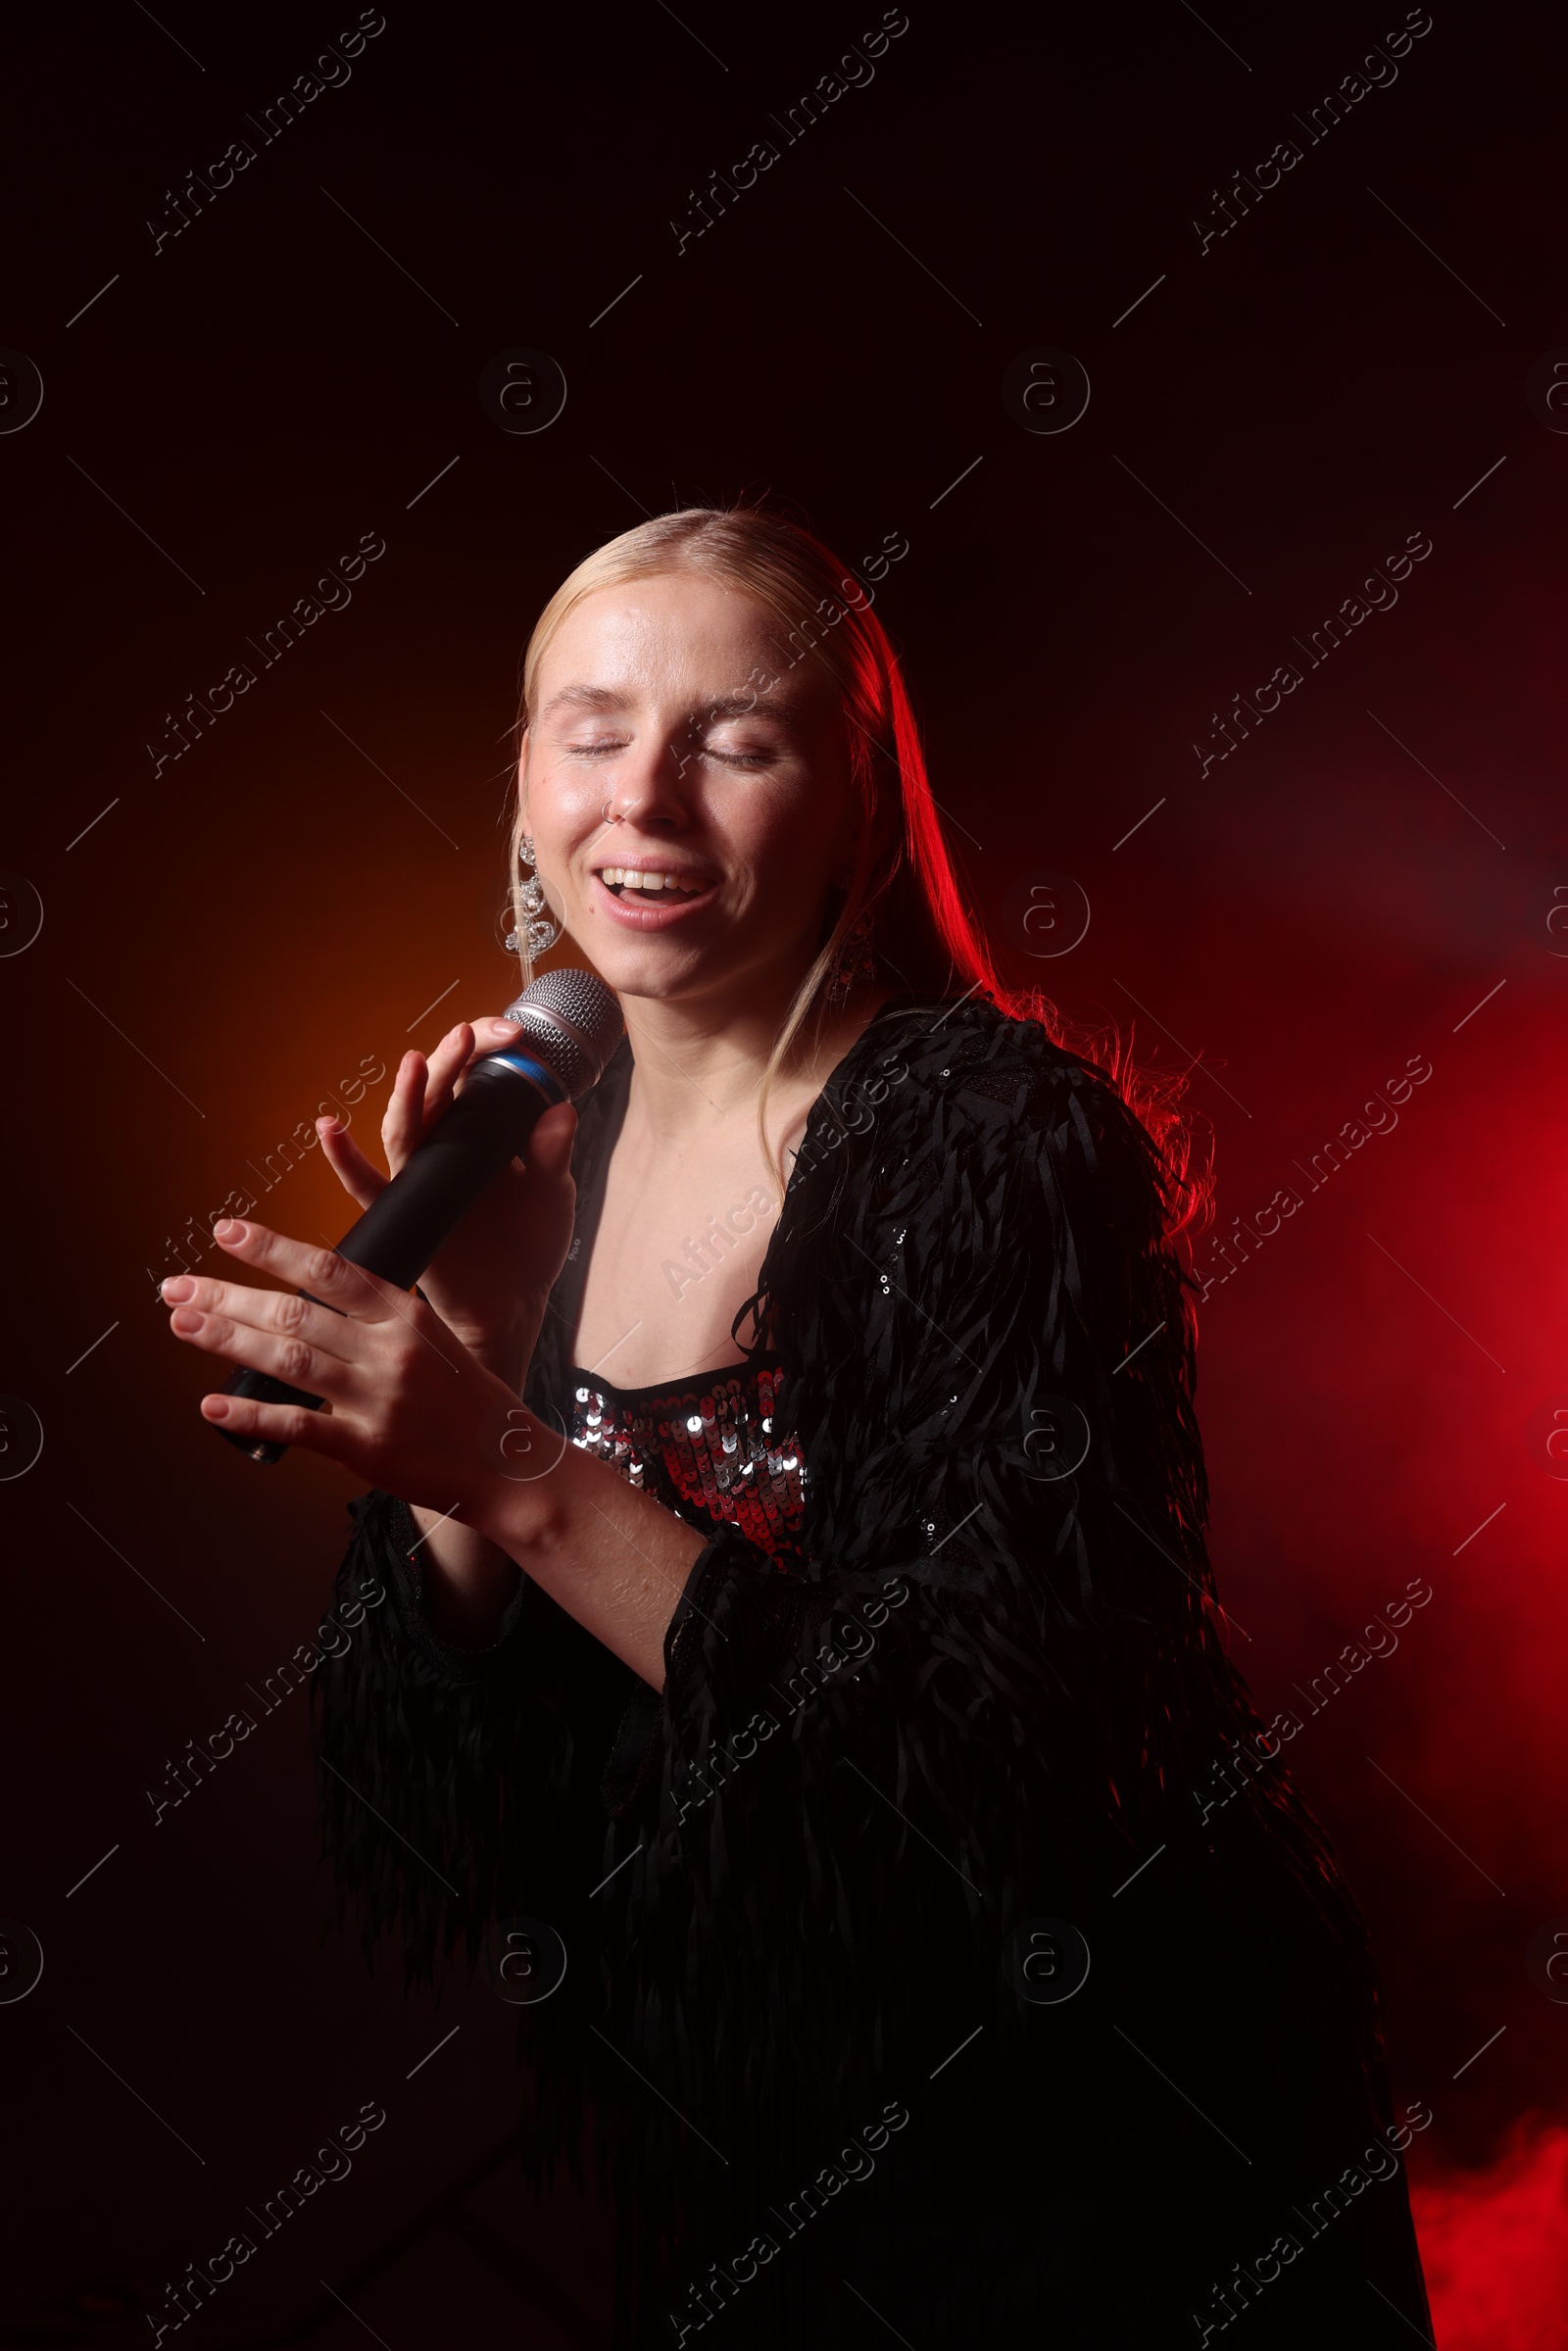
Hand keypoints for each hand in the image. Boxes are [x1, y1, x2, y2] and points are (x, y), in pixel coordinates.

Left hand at [161, 1217, 556, 1529]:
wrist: (508, 1462)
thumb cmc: (468, 1399)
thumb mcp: (434, 1338)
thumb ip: (376, 1318)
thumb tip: (309, 1298)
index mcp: (405, 1315)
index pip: (328, 1270)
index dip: (272, 1248)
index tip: (227, 1231)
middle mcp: (389, 1351)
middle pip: (295, 1312)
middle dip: (228, 1295)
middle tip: (178, 1286)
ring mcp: (378, 1399)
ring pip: (289, 1360)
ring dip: (229, 1339)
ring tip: (184, 1324)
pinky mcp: (369, 1447)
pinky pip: (300, 1425)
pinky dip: (251, 1414)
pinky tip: (212, 1404)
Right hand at [317, 1019, 576, 1386]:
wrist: (513, 1304)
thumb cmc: (529, 1244)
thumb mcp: (551, 1194)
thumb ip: (552, 1154)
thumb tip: (561, 1111)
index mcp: (481, 1132)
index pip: (475, 1076)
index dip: (487, 1049)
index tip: (513, 1035)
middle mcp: (445, 1146)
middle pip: (437, 1092)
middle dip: (450, 1060)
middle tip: (467, 1035)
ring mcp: (420, 1176)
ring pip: (405, 1126)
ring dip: (406, 1094)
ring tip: (415, 1063)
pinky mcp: (403, 1211)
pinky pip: (365, 1184)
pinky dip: (343, 1158)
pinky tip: (329, 1129)